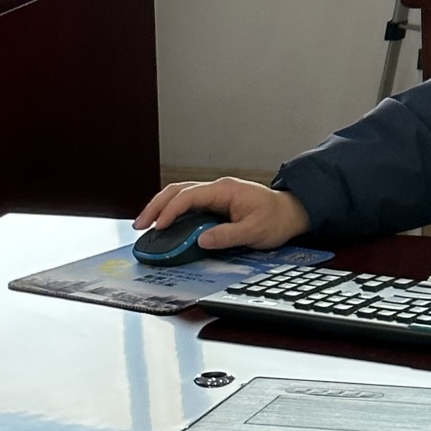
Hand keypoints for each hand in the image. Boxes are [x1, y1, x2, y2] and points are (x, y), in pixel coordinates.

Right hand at [132, 177, 309, 250]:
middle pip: (178, 190)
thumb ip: (228, 236)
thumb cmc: (275, 219)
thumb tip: (201, 240)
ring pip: (180, 194)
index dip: (171, 210)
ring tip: (145, 224)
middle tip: (140, 224)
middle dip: (156, 205)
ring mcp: (215, 195)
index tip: (158, 226)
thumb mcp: (254, 231)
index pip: (190, 196)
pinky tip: (163, 223)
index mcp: (225, 190)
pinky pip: (188, 204)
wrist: (290, 212)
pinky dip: (172, 211)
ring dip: (161, 207)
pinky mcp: (215, 204)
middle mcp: (217, 189)